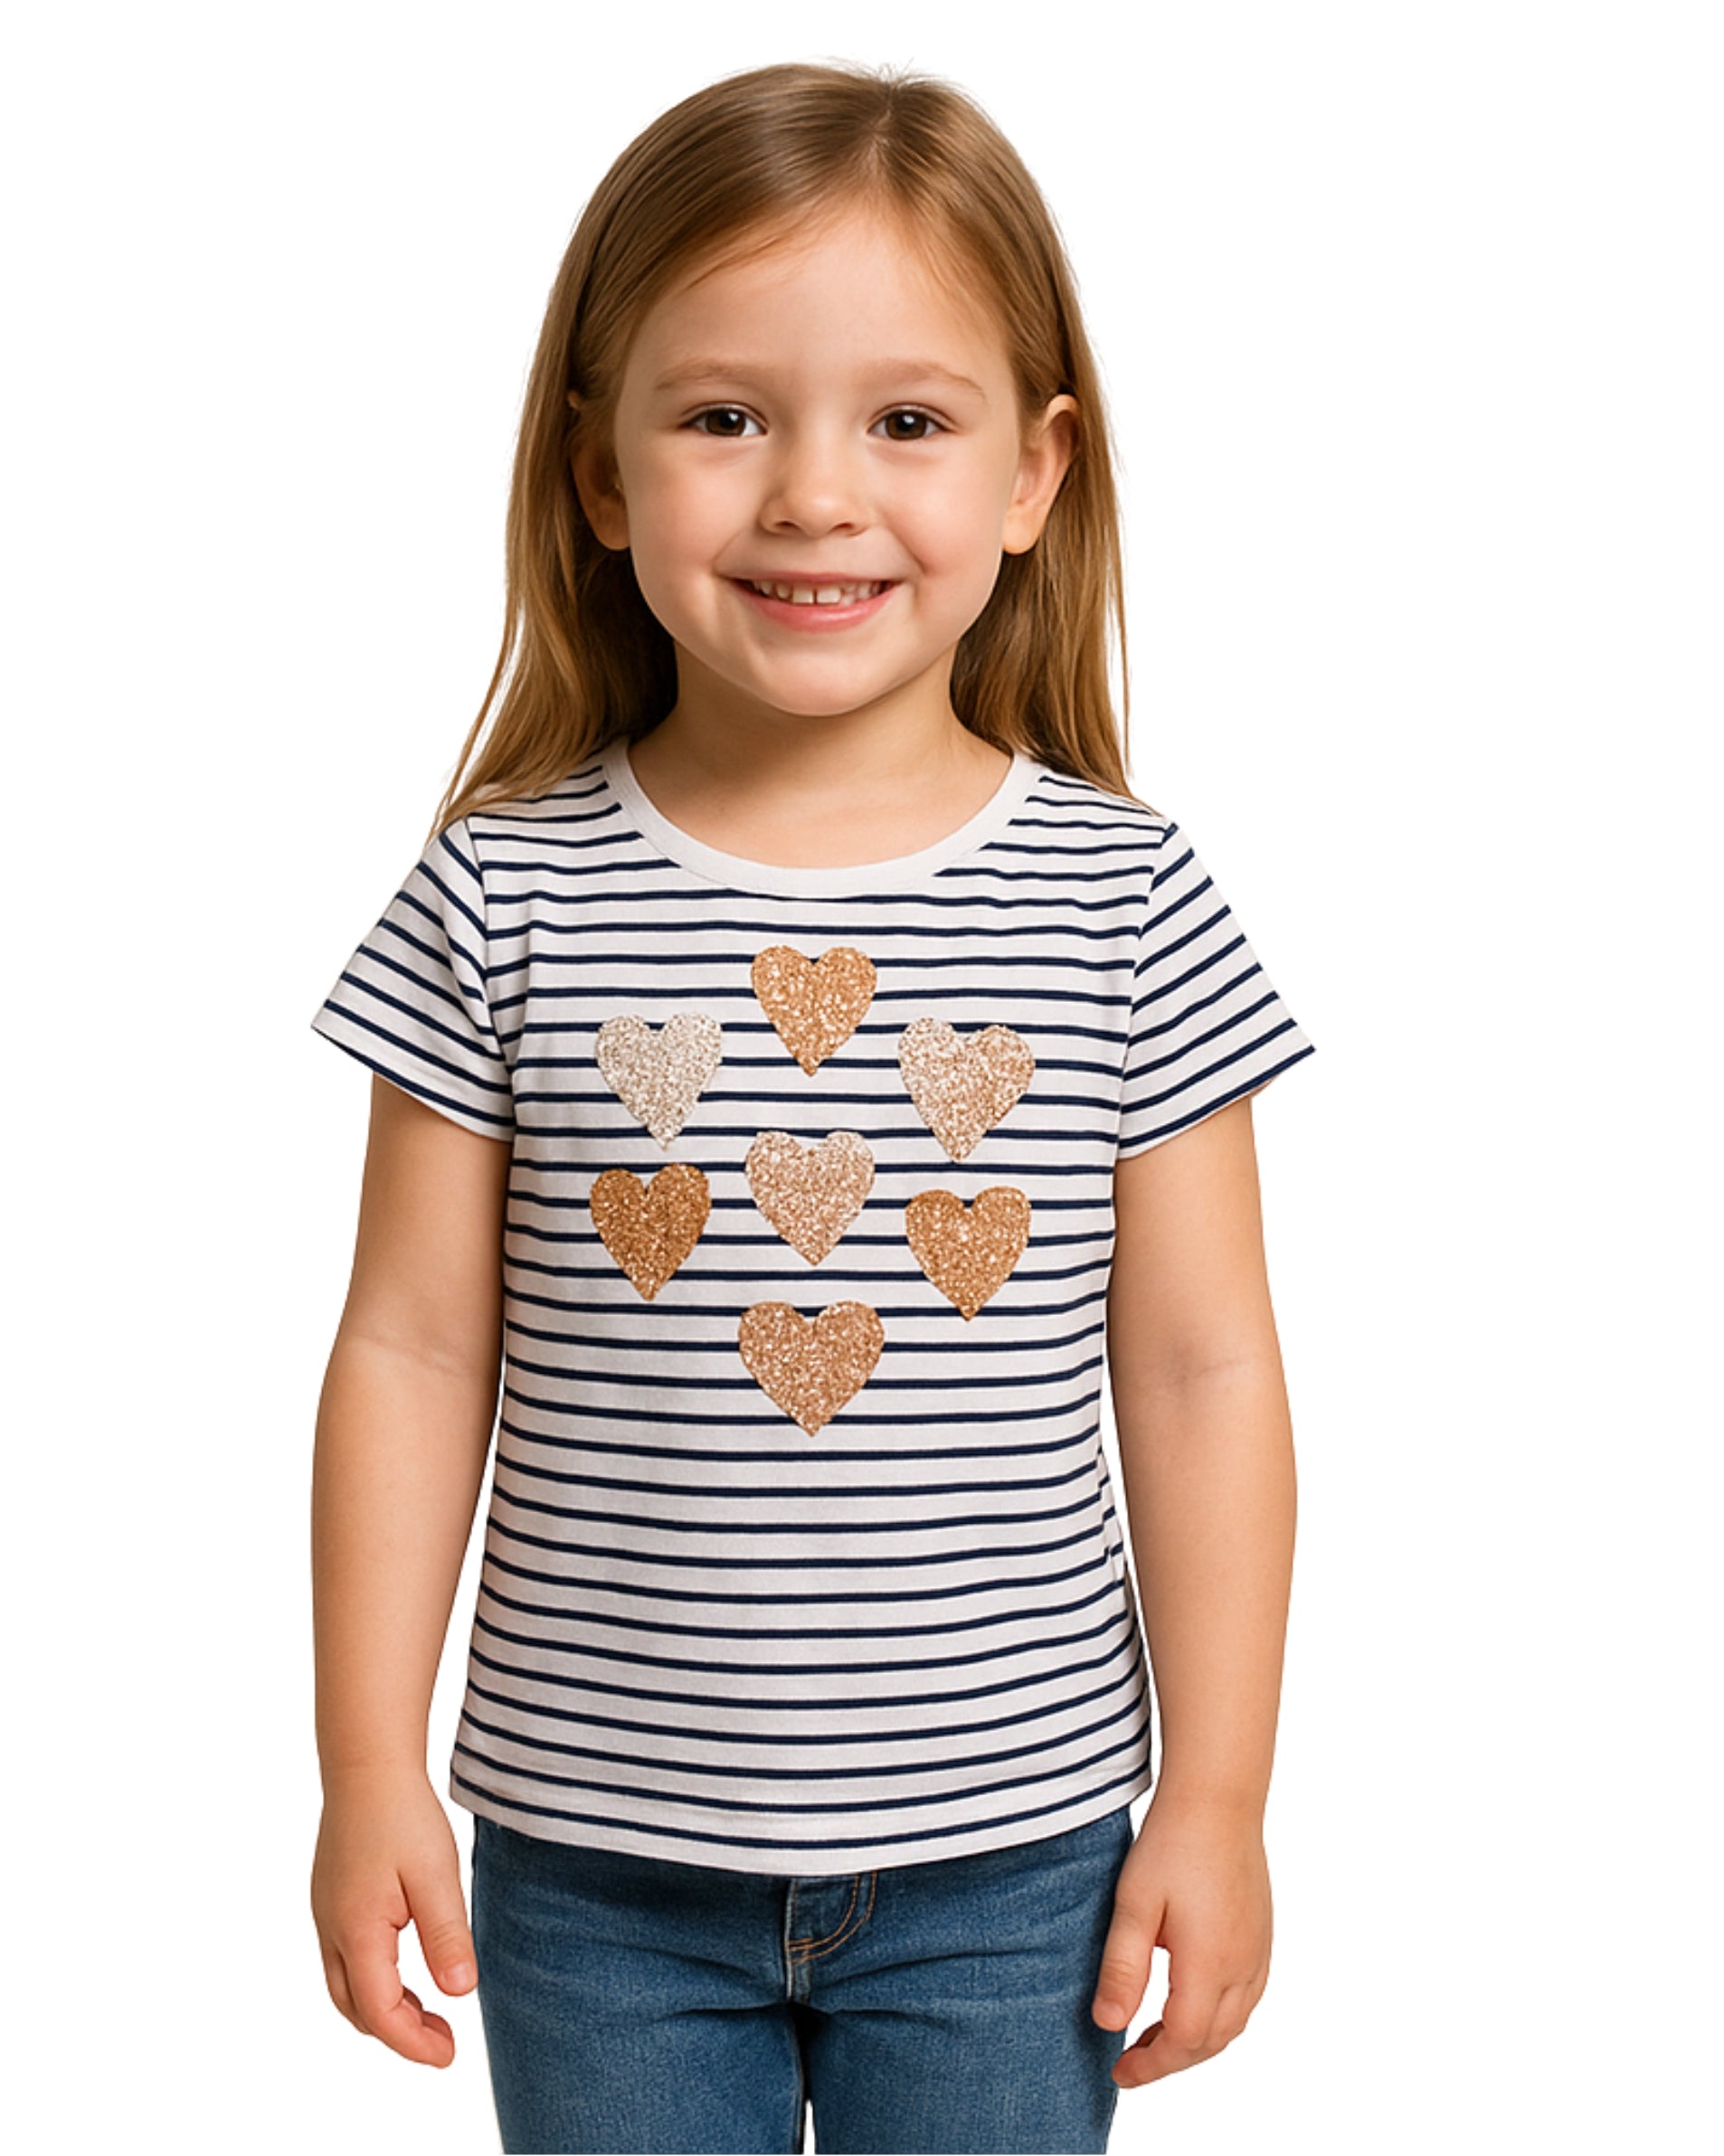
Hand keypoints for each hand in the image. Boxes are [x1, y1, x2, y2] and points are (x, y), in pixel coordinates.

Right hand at [311, 1770, 477, 2066]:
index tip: (450, 2054)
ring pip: (345, 1987)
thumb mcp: (436, 1875)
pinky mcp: (330, 1899)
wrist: (366, 1764)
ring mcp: (325, 1915)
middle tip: (444, 2039)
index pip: (381, 2013)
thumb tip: (460, 1993)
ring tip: (431, 2011)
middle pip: (356, 2009)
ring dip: (384, 2009)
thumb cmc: (403, 1814)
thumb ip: (446, 1936)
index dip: (414, 2043)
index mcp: (356, 1931)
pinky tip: (407, 1970)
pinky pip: (344, 1960)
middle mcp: (331, 1930)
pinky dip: (373, 1982)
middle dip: (398, 2034)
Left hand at [1090, 1791, 1272, 2086]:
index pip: (1184, 2041)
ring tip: (1155, 2036)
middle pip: (1212, 2041)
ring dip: (1197, 2041)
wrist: (1219, 1797)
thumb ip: (1123, 1968)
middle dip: (1172, 2060)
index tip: (1119, 2072)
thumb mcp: (1134, 1904)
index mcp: (1209, 1964)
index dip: (1151, 2066)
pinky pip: (1247, 1997)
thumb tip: (1108, 2026)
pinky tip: (1191, 2001)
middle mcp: (1243, 1965)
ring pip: (1234, 2023)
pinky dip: (1219, 2017)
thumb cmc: (1172, 1843)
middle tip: (1131, 2061)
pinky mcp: (1262, 1935)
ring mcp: (1258, 1951)